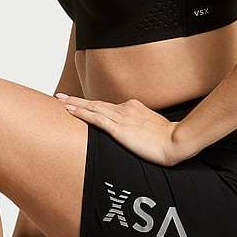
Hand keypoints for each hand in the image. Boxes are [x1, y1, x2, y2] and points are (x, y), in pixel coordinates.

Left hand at [55, 93, 180, 165]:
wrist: (176, 141)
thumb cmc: (168, 138)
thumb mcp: (151, 128)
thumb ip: (139, 128)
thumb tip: (133, 133)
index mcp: (133, 107)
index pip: (107, 106)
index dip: (91, 104)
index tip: (78, 103)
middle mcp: (125, 108)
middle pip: (96, 103)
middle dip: (76, 100)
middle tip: (60, 96)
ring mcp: (122, 117)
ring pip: (93, 108)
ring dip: (74, 104)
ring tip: (60, 101)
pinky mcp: (119, 129)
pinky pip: (96, 119)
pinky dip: (82, 113)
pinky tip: (70, 111)